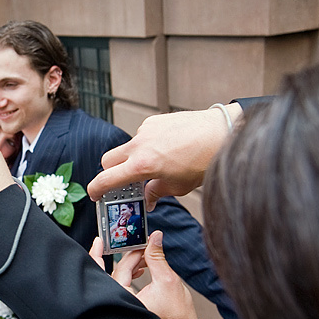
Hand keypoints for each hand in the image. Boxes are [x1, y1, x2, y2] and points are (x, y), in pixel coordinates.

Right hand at [88, 104, 241, 209]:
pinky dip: (147, 145)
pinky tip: (166, 150)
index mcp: (141, 165)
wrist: (222, 133)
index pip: (106, 179)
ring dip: (132, 159)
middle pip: (108, 160)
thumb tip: (148, 198)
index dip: (96, 190)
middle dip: (110, 173)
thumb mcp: (178, 186)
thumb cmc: (203, 161)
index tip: (95, 195)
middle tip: (122, 182)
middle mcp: (139, 145)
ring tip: (156, 166)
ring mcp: (145, 130)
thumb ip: (156, 192)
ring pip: (127, 147)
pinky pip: (142, 135)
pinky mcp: (154, 120)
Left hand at [88, 232, 208, 318]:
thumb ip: (157, 257)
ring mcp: (123, 306)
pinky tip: (142, 269)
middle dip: (127, 257)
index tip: (110, 240)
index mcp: (124, 299)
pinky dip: (131, 275)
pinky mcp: (128, 306)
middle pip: (115, 272)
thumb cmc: (178, 316)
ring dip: (131, 265)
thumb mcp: (168, 280)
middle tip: (140, 246)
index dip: (123, 253)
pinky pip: (123, 286)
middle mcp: (119, 304)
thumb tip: (154, 238)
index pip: (119, 269)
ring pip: (119, 278)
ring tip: (147, 258)